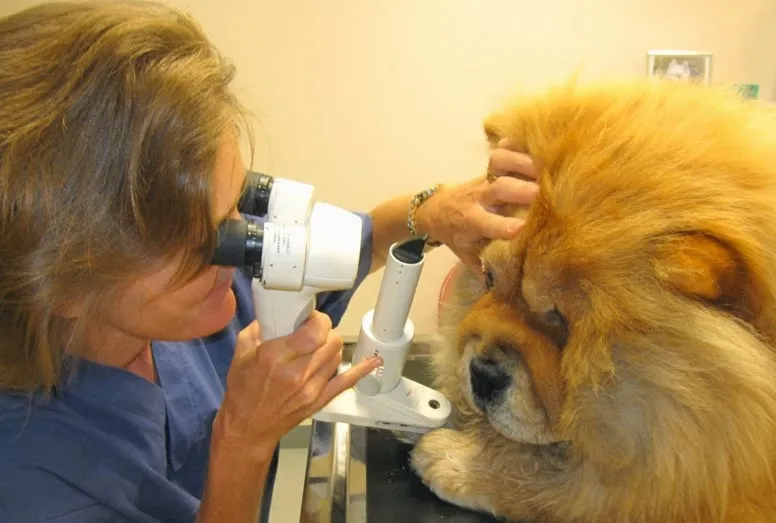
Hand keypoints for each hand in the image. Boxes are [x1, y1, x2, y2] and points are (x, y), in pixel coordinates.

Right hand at [213, 312, 381, 455]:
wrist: (247, 429)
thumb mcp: (240, 355)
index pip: (315, 331)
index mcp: (276, 357)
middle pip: (330, 341)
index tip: (309, 318)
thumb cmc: (242, 391)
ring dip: (331, 346)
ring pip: (336, 355)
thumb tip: (270, 313)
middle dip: (323, 332)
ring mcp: (311, 388)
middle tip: (312, 333)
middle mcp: (297, 372)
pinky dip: (361, 370)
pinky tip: (374, 362)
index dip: (317, 320)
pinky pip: (346, 382)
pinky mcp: (319, 400)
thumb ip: (256, 330)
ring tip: (319, 346)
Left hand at [417, 139, 537, 270]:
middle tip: (540, 194)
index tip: (520, 229)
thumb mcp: (465, 254)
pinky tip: (529, 145)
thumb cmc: (456, 235)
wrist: (435, 208)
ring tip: (542, 167)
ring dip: (519, 163)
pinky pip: (500, 153)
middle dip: (518, 190)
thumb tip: (504, 290)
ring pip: (498, 165)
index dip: (503, 226)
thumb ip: (483, 269)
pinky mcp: (489, 168)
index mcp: (471, 222)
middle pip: (497, 189)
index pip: (486, 223)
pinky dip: (513, 147)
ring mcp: (484, 179)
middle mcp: (478, 198)